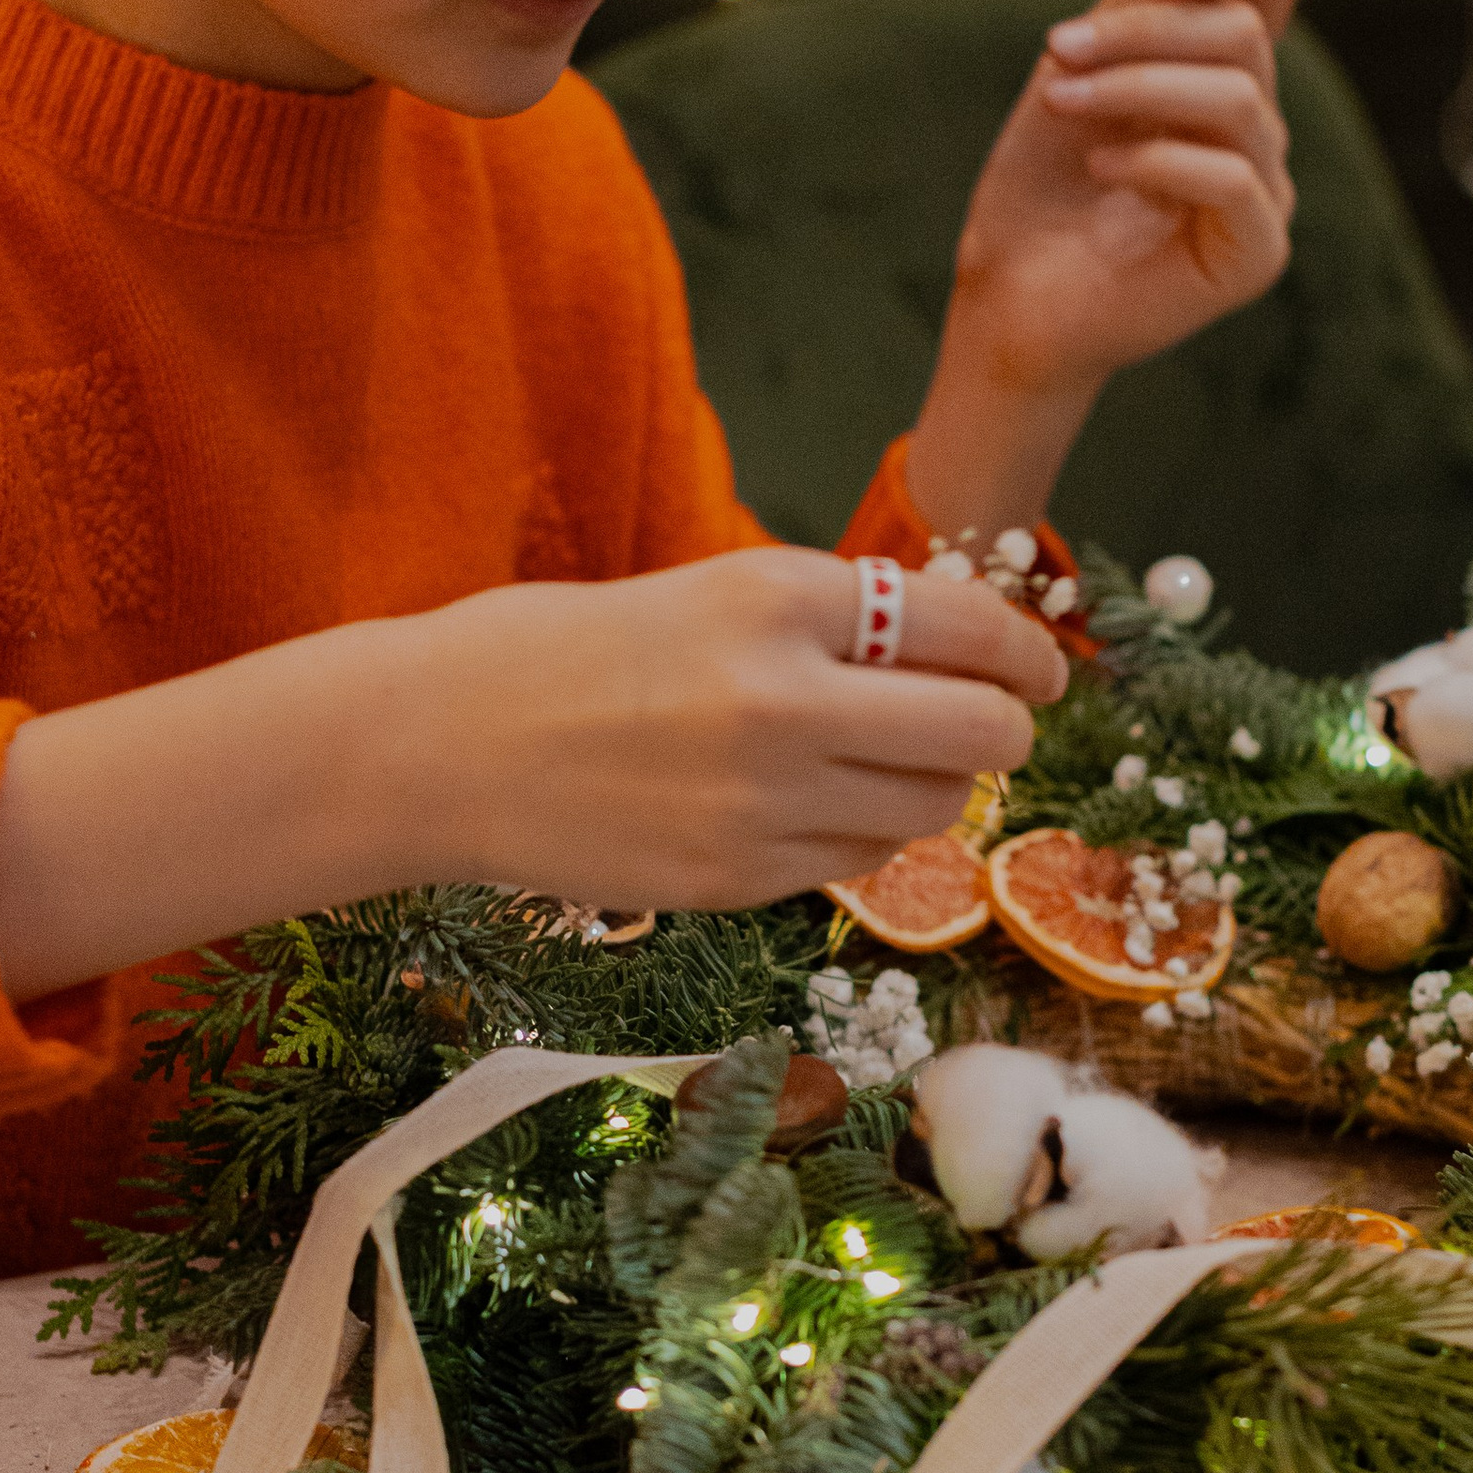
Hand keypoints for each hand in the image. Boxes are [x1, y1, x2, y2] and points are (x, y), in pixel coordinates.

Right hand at [0, 550, 1064, 997]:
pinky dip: (858, 837)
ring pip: (930, 812)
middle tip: (987, 725)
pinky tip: (806, 808)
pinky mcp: (736, 879)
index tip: (1040, 671)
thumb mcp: (704, 593)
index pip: (969, 628)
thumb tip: (953, 651)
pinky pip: (854, 863)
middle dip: (1003, 730)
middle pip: (982, 734)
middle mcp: (788, 698)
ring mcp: (764, 801)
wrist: (433, 745)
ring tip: (879, 765)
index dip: (1027, 654)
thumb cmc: (560, 650)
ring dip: (931, 790)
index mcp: (778, 596)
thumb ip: (824, 622)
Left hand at [904, 0, 1299, 542]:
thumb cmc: (1038, 192)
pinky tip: (1100, 166)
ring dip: (1136, 87)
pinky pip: (1234, 179)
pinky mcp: (1256, 254)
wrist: (1010, 299)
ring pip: (1240, 101)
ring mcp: (1264, 194)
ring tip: (1060, 104)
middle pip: (1240, 37)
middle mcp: (1256, 132)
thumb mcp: (1072, 77)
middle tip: (1056, 48)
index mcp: (1219, 80)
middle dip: (1142, 32)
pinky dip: (1158, 159)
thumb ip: (1133, 17)